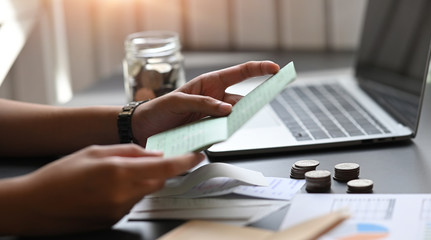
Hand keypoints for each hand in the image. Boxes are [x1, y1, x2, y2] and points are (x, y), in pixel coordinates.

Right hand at [5, 144, 202, 234]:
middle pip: (159, 181)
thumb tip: (154, 154)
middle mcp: (124, 194)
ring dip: (140, 182)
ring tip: (111, 176)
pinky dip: (128, 193)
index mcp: (120, 172)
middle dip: (158, 170)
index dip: (186, 162)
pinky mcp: (115, 220)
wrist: (35, 205)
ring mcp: (120, 210)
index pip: (166, 168)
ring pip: (145, 192)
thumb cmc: (60, 175)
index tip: (198, 156)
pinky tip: (105, 190)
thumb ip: (129, 151)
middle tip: (143, 161)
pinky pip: (132, 203)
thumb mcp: (95, 151)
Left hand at [132, 61, 279, 145]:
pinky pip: (223, 134)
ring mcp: (213, 117)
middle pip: (243, 98)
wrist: (143, 131)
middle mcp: (214, 100)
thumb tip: (227, 109)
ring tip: (225, 123)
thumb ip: (202, 103)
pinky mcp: (209, 133)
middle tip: (262, 103)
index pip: (240, 73)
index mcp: (209, 84)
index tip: (275, 69)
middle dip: (254, 101)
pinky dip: (222, 135)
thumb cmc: (157, 109)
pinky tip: (212, 135)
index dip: (259, 70)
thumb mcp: (177, 102)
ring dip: (235, 121)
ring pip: (234, 119)